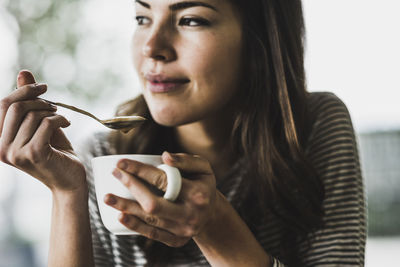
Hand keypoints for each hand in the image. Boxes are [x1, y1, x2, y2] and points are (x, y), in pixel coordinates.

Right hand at [0, 70, 85, 193]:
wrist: (70, 180)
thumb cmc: (55, 152)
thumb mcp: (39, 124)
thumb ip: (28, 101)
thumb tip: (23, 72)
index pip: (2, 105)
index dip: (22, 90)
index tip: (42, 87)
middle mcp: (1, 148)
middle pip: (14, 106)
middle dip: (38, 99)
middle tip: (54, 105)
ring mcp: (15, 153)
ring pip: (32, 115)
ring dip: (52, 112)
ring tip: (61, 119)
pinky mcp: (34, 154)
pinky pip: (46, 123)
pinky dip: (60, 119)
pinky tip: (67, 124)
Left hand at [104, 151, 218, 246]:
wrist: (212, 214)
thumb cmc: (203, 184)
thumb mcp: (203, 167)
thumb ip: (186, 160)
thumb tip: (164, 156)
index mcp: (198, 193)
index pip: (164, 180)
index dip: (140, 170)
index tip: (122, 162)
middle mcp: (191, 214)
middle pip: (154, 203)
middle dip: (131, 187)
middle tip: (115, 174)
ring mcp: (183, 230)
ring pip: (150, 220)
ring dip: (126, 208)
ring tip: (107, 197)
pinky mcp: (177, 241)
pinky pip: (153, 234)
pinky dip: (135, 226)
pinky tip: (121, 216)